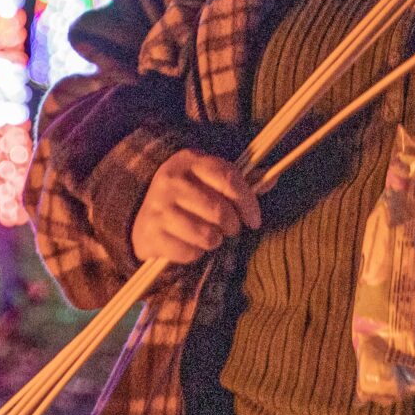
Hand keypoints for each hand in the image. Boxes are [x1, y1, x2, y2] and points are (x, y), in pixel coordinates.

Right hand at [130, 149, 260, 264]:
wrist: (142, 214)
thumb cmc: (187, 196)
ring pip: (206, 235)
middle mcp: (171, 180)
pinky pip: (188, 252)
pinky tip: (190, 244)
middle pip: (219, 210)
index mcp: (191, 161)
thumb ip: (239, 181)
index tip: (255, 220)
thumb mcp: (209, 180)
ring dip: (214, 240)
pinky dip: (195, 254)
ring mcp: (158, 206)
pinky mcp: (150, 232)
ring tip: (211, 236)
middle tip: (231, 229)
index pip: (228, 178)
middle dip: (232, 226)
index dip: (247, 202)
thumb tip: (272, 178)